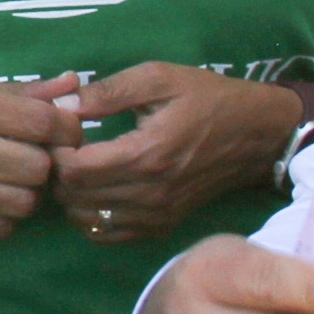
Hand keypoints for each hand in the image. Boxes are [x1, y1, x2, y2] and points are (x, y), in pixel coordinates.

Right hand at [0, 79, 77, 246]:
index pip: (45, 122)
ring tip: (7, 180)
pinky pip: (4, 228)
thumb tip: (75, 88)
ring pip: (26, 202)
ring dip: (25, 192)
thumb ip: (26, 93)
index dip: (67, 129)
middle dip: (42, 163)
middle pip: (40, 167)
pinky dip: (4, 217)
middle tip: (28, 158)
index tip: (63, 133)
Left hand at [53, 65, 307, 249]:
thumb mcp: (160, 78)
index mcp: (146, 154)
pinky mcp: (161, 226)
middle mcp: (149, 193)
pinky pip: (107, 235)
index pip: (74, 170)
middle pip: (74, 197)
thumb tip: (62, 103)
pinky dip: (91, 215)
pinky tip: (97, 189)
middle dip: (59, 171)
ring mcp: (156, 216)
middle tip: (67, 147)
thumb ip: (108, 91)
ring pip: (85, 219)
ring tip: (80, 166)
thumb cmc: (208, 99)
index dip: (57, 150)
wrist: (256, 134)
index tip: (62, 131)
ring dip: (72, 195)